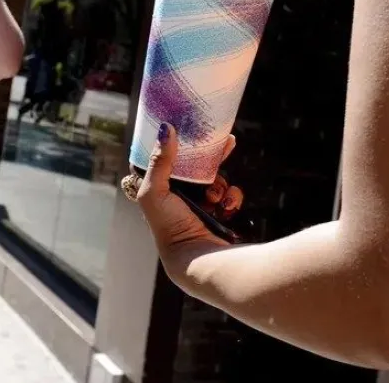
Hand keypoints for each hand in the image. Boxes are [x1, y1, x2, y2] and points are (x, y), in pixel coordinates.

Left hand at [133, 124, 236, 284]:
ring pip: (217, 181)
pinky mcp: (222, 215)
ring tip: (217, 197)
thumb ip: (159, 161)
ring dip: (221, 184)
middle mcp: (181, 199)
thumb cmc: (169, 227)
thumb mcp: (155, 191)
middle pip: (199, 168)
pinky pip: (231, 196)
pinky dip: (232, 198)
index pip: (173, 161)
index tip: (197, 130)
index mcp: (162, 192)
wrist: (198, 260)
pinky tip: (228, 206)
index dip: (185, 146)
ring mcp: (203, 208)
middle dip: (213, 158)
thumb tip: (167, 127)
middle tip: (226, 143)